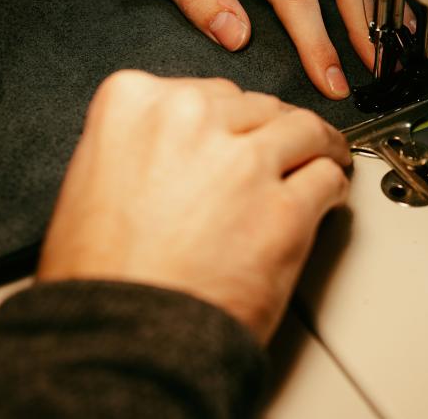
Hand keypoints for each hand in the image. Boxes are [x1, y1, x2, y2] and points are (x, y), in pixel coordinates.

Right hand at [37, 70, 350, 343]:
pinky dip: (333, 183)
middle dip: (269, 130)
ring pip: (302, 129)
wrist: (120, 338)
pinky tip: (329, 194)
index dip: (228, 117)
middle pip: (256, 105)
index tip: (237, 131)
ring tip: (325, 157)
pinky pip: (325, 177)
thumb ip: (145, 143)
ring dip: (317, 145)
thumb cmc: (101, 274)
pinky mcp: (286, 208)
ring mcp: (244, 163)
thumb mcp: (94, 177)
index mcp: (136, 103)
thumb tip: (186, 144)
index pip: (205, 90)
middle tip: (278, 151)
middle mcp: (192, 119)